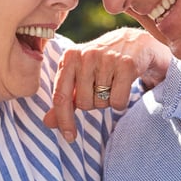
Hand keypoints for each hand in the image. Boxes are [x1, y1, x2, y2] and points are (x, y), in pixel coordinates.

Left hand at [44, 27, 170, 139]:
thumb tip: (47, 123)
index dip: (63, 119)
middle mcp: (85, 55)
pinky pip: (118, 101)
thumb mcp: (78, 77)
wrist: (133, 43)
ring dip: (107, 100)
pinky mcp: (126, 65)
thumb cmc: (101, 64)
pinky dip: (121, 100)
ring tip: (112, 82)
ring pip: (101, 103)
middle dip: (93, 102)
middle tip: (101, 87)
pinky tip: (123, 84)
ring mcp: (106, 58)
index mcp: (69, 57)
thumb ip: (64, 99)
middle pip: (83, 104)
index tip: (69, 137)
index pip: (60, 95)